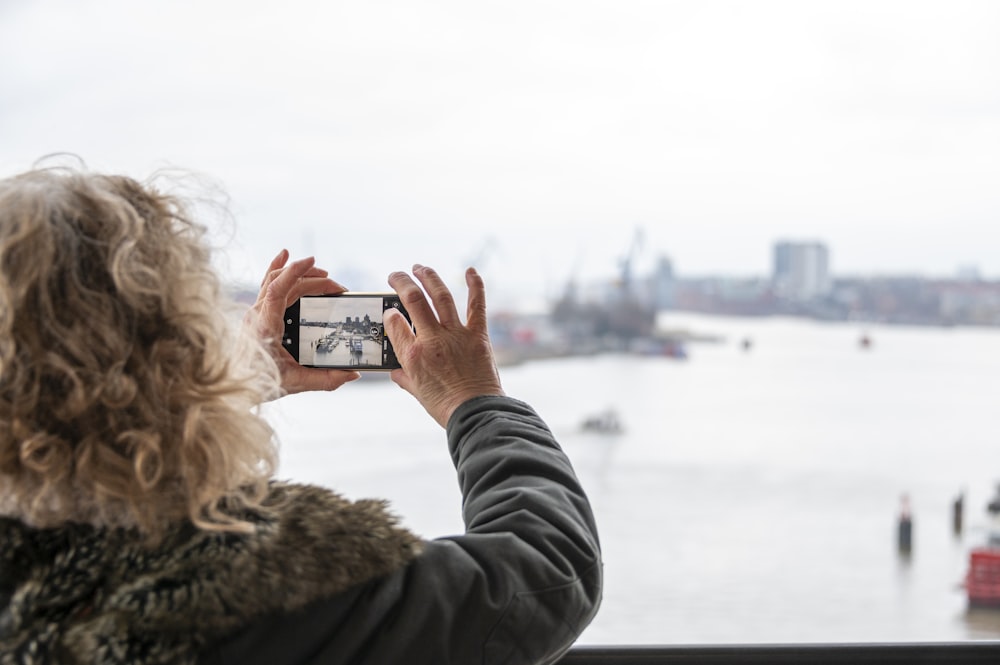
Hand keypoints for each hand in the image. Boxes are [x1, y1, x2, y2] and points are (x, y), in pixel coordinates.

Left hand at [248, 249, 360, 395]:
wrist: (232, 387)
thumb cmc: (259, 384)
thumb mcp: (295, 382)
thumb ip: (325, 379)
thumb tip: (353, 373)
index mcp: (264, 326)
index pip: (277, 289)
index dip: (294, 271)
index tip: (312, 260)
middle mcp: (257, 314)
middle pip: (285, 284)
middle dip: (314, 280)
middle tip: (338, 289)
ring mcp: (254, 312)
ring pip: (274, 280)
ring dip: (299, 274)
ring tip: (322, 275)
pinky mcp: (255, 314)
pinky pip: (265, 285)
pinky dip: (276, 269)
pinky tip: (284, 255)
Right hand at [384, 264, 503, 427]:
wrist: (476, 412)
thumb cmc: (445, 406)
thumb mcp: (416, 392)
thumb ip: (404, 377)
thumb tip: (395, 370)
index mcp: (413, 355)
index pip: (394, 323)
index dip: (389, 312)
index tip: (390, 311)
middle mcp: (432, 339)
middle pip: (412, 300)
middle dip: (401, 282)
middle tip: (395, 275)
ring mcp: (456, 334)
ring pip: (440, 296)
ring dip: (428, 277)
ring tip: (419, 267)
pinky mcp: (478, 335)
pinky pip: (477, 305)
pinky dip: (475, 286)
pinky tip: (470, 270)